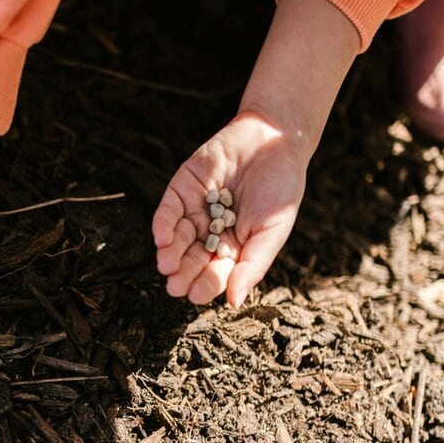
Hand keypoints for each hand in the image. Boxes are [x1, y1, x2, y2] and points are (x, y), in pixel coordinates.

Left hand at [151, 112, 306, 306]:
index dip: (205, 284)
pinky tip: (162, 238)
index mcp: (234, 248)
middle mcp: (211, 232)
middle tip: (174, 286)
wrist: (275, 140)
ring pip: (177, 238)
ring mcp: (195, 210)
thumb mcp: (272, 231)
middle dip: (183, 273)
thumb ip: (252, 265)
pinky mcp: (183, 188)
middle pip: (192, 259)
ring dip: (170, 252)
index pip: (215, 272)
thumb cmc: (281, 189)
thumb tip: (234, 302)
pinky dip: (163, 224)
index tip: (195, 295)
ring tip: (166, 265)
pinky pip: (168, 210)